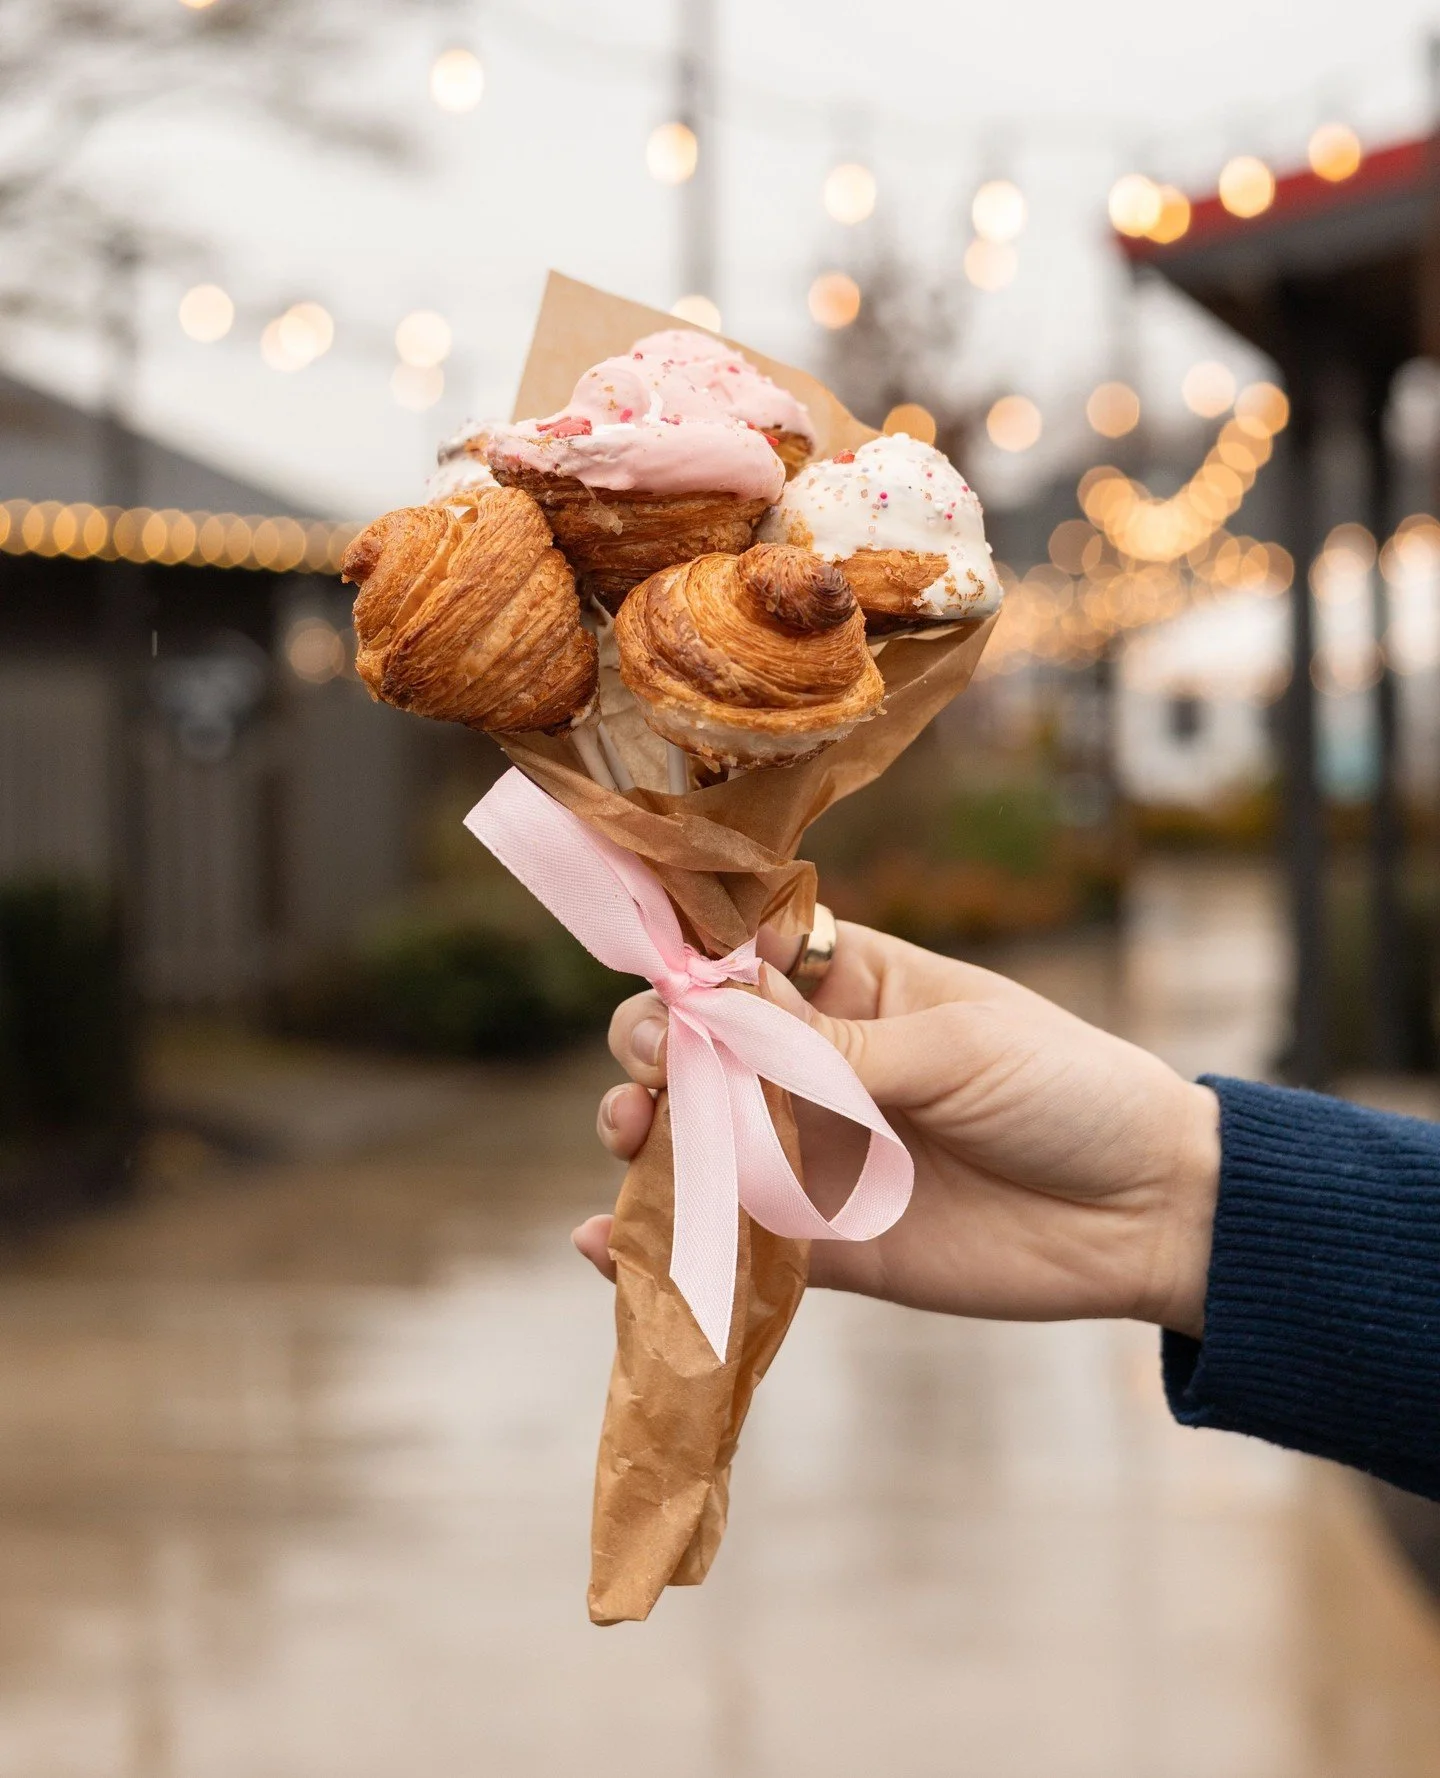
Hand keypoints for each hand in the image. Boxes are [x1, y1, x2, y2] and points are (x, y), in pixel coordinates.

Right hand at [577, 921, 1218, 1338]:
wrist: (1151, 1213)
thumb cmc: (1069, 1090)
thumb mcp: (955, 1047)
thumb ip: (834, 1047)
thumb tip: (714, 1012)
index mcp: (851, 984)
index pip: (741, 958)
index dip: (688, 963)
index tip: (663, 981)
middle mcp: (818, 1063)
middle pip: (700, 1044)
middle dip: (656, 1047)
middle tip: (658, 1070)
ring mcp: (816, 1152)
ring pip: (699, 1136)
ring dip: (644, 1133)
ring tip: (632, 1136)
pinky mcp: (823, 1241)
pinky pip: (731, 1237)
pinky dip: (660, 1242)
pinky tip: (606, 1242)